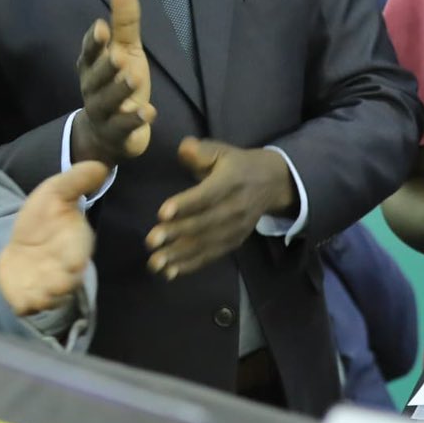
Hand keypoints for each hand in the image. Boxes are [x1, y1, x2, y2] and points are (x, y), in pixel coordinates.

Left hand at [0, 159, 107, 314]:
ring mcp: (44, 287)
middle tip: (55, 283)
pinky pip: (26, 307)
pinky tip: (18, 299)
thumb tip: (101, 165)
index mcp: (74, 248)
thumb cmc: (43, 220)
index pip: (80, 258)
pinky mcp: (25, 298)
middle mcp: (63, 272)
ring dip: (44, 298)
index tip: (74, 261)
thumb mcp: (55, 193)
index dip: (77, 261)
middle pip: (67, 285)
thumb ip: (75, 180)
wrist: (20, 245)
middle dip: (61, 284)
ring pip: (48, 300)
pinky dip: (23, 305)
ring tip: (37, 293)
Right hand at [72, 0, 152, 164]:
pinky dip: (134, 120)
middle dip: (105, 67)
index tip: (101, 28)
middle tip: (118, 57)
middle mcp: (92, 89)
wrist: (109, 134)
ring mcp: (103, 113)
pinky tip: (149, 111)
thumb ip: (124, 23)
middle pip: (95, 77)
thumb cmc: (117, 84)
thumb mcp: (125, 52)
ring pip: (106, 102)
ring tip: (133, 78)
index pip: (89, 52)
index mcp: (92, 67)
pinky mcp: (116, 134)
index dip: (93, 42)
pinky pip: (122, 128)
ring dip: (119, 91)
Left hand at [146, 139, 297, 278]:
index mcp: (231, 182)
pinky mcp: (234, 242)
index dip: (185, 204)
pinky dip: (190, 265)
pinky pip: (211, 256)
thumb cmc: (237, 165)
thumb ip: (200, 150)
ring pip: (205, 244)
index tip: (162, 213)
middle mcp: (235, 208)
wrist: (272, 183)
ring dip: (178, 255)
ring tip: (155, 262)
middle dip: (176, 234)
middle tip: (151, 241)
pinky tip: (169, 272)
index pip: (207, 195)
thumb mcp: (222, 150)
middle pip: (204, 224)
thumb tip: (184, 150)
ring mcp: (236, 229)